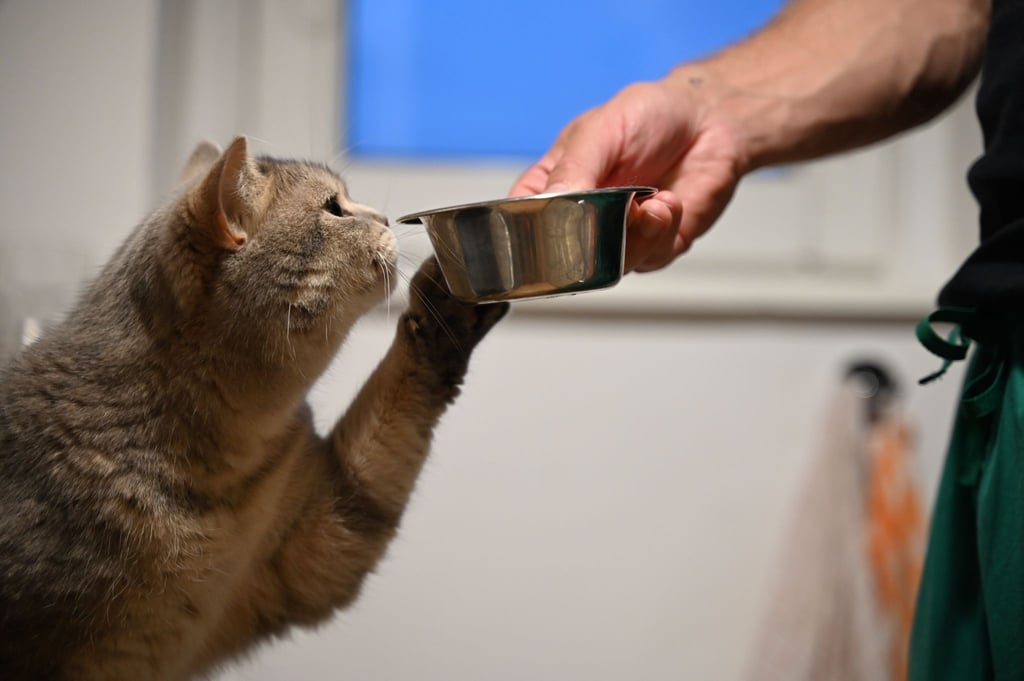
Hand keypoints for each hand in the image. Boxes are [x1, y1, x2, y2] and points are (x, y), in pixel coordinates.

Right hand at [510, 77, 746, 272]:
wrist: (708, 119)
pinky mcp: (653, 247)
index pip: (518, 225)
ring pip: (607, 268)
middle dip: (590, 241)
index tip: (552, 228)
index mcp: (550, 189)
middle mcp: (578, 220)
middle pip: (561, 260)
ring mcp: (615, 238)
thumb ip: (574, 169)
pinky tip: (668, 202)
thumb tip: (554, 205)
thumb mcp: (600, 130)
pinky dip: (660, 232)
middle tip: (611, 212)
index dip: (526, 237)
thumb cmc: (647, 116)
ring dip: (632, 237)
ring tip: (651, 202)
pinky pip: (647, 259)